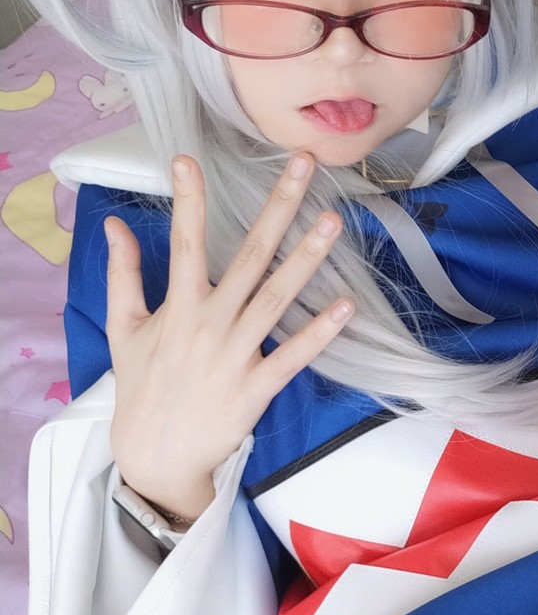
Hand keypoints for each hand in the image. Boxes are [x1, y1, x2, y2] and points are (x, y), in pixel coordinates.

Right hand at [104, 153, 353, 515]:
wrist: (155, 454)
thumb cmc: (143, 386)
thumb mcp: (123, 327)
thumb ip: (123, 272)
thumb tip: (114, 224)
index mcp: (178, 306)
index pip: (184, 242)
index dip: (188, 200)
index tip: (189, 160)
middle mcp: (209, 323)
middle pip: (248, 256)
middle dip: (276, 207)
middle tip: (303, 165)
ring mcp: (235, 355)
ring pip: (276, 298)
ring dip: (306, 258)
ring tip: (332, 221)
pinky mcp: (257, 387)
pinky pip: (293, 356)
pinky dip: (319, 332)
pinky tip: (345, 305)